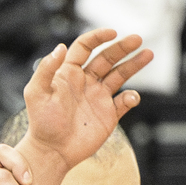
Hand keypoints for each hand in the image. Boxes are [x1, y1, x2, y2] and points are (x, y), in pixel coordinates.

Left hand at [21, 29, 153, 170]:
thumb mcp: (36, 93)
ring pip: (120, 75)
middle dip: (123, 47)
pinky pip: (124, 102)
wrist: (52, 152)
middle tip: (138, 39)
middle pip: (107, 58)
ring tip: (148, 54)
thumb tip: (61, 46)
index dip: (98, 37)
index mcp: (69, 72)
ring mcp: (99, 98)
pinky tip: (132, 97)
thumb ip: (46, 68)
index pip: (85, 47)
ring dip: (134, 65)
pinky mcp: (108, 116)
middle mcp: (86, 82)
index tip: (112, 32)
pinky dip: (131, 98)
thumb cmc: (41, 123)